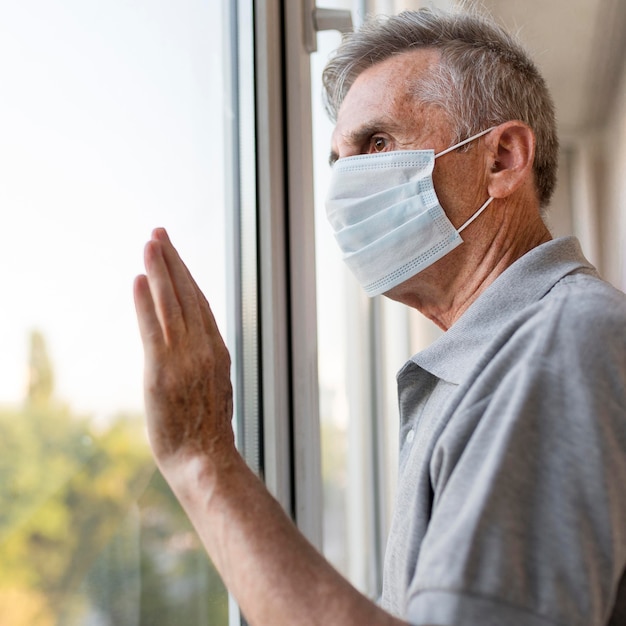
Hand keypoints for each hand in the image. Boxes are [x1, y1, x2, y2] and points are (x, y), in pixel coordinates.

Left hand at [133, 228, 234, 474]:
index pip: (200, 303)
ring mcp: (185, 359)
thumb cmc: (207, 431)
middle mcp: (204, 348)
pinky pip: (153, 330)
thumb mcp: (214, 389)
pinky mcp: (162, 372)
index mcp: (217, 351)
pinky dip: (146, 304)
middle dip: (172, 261)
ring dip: (160, 270)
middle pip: (187, 295)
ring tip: (150, 243)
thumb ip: (205, 363)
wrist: (207, 460)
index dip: (186, 276)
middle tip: (159, 233)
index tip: (175, 255)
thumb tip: (196, 350)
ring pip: (172, 305)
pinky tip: (140, 279)